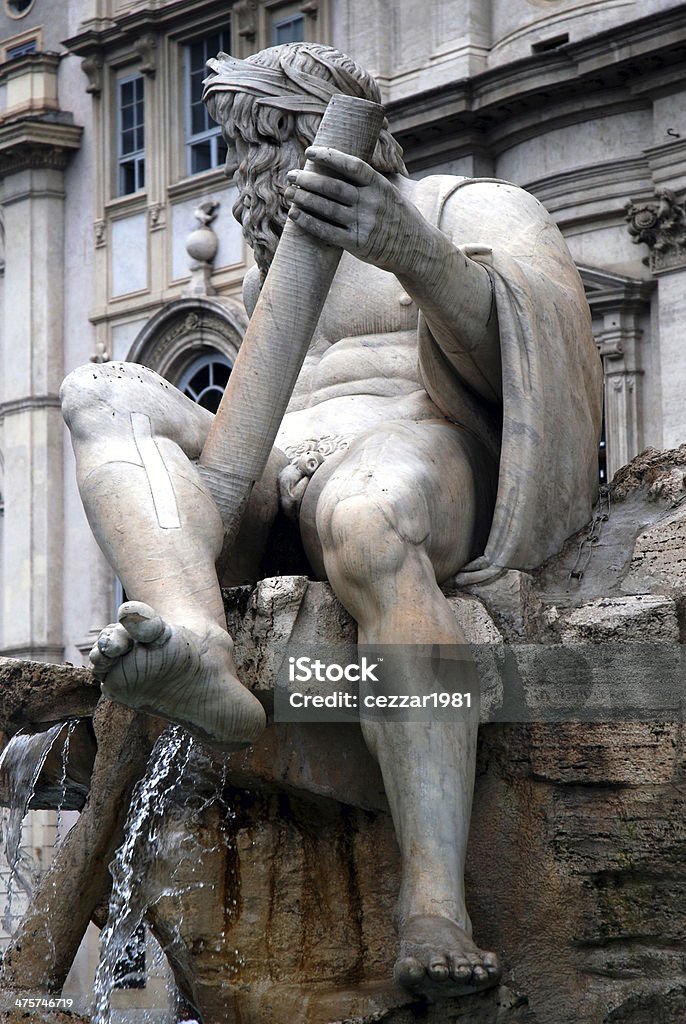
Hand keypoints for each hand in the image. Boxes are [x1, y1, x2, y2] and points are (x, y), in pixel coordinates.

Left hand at [285, 146, 426, 274]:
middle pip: (333, 187)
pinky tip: (295, 215)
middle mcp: (371, 203)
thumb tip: (342, 162)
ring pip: (326, 208)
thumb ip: (368, 181)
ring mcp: (364, 224)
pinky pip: (327, 231)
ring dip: (304, 199)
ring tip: (288, 193)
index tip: (310, 151)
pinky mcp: (357, 244)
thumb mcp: (390, 192)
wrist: (415, 249)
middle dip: (308, 180)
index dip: (329, 156)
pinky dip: (308, 222)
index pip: (352, 165)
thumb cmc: (397, 217)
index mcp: (379, 186)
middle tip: (291, 175)